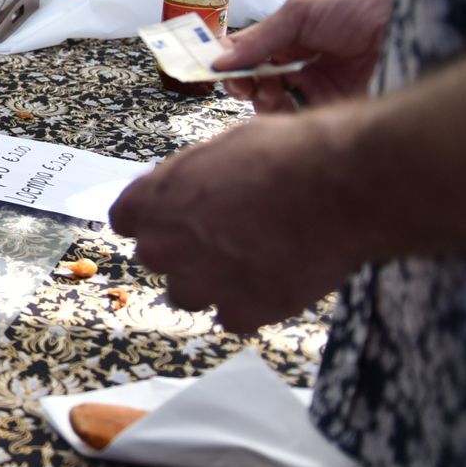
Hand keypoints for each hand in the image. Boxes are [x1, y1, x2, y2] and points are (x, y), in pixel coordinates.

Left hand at [108, 109, 374, 331]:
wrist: (339, 188)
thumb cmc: (282, 154)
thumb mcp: (219, 149)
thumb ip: (189, 180)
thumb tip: (186, 191)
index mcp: (150, 201)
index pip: (126, 220)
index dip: (153, 217)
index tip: (175, 216)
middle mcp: (164, 247)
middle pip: (155, 257)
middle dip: (181, 249)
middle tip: (221, 236)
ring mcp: (201, 284)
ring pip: (186, 294)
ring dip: (209, 282)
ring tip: (249, 261)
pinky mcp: (243, 312)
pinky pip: (231, 317)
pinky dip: (248, 305)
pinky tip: (272, 282)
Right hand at [213, 0, 394, 112]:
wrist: (408, 28)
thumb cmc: (358, 9)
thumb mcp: (301, 12)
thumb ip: (260, 38)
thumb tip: (218, 62)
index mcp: (291, 35)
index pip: (249, 51)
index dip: (229, 61)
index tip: (213, 70)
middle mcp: (300, 62)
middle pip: (256, 79)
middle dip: (241, 82)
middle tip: (240, 85)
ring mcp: (317, 86)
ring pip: (272, 101)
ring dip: (260, 99)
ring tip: (266, 94)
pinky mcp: (334, 109)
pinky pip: (297, 120)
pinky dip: (280, 119)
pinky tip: (279, 108)